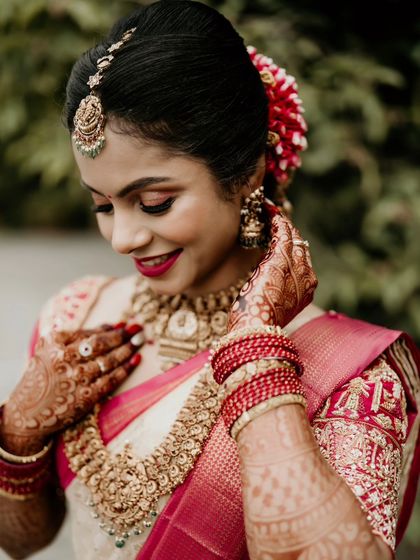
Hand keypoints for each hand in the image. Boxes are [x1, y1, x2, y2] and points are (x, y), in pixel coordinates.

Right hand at [1, 324, 141, 453]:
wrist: (28, 413)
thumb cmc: (44, 376)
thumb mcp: (51, 350)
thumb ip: (79, 337)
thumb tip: (112, 326)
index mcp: (54, 343)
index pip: (89, 333)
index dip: (109, 330)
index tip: (123, 326)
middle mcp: (64, 360)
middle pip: (101, 345)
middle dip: (122, 336)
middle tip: (137, 331)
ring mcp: (75, 379)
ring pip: (109, 361)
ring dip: (127, 350)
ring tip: (139, 342)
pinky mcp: (85, 398)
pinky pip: (111, 380)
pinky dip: (126, 369)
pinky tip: (135, 360)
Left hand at [228, 204, 316, 330]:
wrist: (256, 329)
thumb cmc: (257, 324)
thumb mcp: (270, 306)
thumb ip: (273, 292)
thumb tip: (264, 281)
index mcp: (306, 291)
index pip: (301, 262)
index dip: (291, 248)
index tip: (280, 239)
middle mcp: (307, 277)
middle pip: (300, 247)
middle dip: (288, 232)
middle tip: (275, 220)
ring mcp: (297, 267)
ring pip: (293, 237)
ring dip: (282, 223)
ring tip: (271, 212)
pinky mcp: (281, 259)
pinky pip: (283, 233)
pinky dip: (277, 220)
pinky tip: (270, 212)